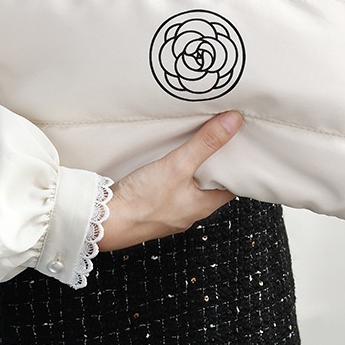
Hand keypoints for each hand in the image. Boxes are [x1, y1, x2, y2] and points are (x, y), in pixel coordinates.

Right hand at [98, 111, 243, 252]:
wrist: (106, 222)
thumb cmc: (142, 202)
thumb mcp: (178, 165)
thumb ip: (205, 143)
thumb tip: (233, 122)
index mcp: (204, 206)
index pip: (231, 185)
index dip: (236, 166)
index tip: (238, 148)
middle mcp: (190, 212)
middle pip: (211, 186)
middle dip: (214, 166)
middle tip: (217, 142)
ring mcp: (171, 213)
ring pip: (190, 189)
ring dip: (192, 171)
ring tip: (193, 148)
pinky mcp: (152, 210)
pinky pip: (170, 191)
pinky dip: (173, 178)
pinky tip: (165, 166)